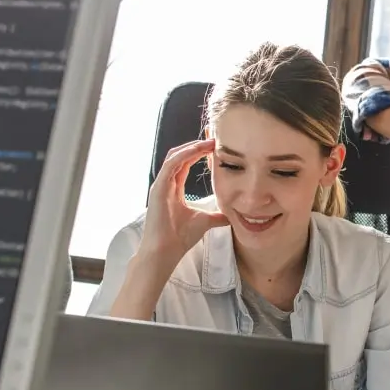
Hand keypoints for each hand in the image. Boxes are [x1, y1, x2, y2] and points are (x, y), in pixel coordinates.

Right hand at [140, 140, 229, 260]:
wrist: (165, 252)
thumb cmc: (180, 238)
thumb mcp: (205, 222)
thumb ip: (217, 216)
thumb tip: (232, 215)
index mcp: (174, 189)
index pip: (186, 163)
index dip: (199, 152)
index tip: (215, 146)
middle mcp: (166, 184)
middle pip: (180, 155)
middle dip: (196, 145)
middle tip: (213, 138)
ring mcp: (160, 185)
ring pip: (174, 156)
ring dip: (191, 147)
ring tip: (209, 142)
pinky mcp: (157, 188)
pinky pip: (170, 165)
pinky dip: (183, 155)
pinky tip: (197, 150)